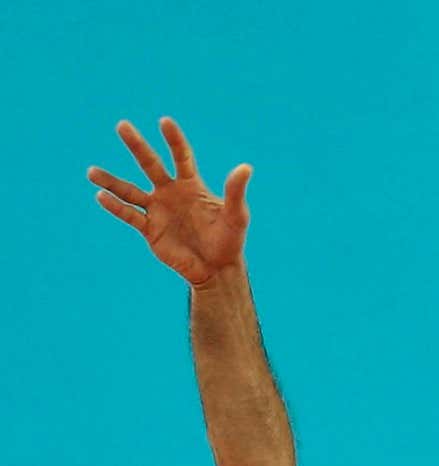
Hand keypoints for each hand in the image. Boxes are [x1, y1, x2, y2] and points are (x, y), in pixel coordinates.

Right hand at [88, 118, 249, 286]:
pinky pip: (130, 215)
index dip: (174, 140)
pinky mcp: (150, 229)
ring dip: (111, 181)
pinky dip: (116, 207)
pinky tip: (101, 196)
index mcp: (192, 186)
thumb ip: (236, 192)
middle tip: (122, 125)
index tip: (164, 121)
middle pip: (151, 164)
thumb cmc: (229, 240)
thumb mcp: (237, 217)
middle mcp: (171, 193)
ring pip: (130, 191)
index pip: (182, 157)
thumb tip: (246, 167)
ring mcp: (158, 210)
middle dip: (137, 145)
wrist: (216, 269)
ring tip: (90, 171)